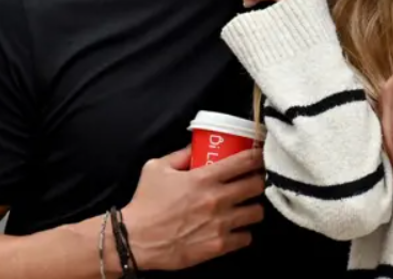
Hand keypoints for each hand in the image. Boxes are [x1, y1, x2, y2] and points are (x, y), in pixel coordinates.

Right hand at [122, 147, 264, 271]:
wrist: (134, 240)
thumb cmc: (145, 202)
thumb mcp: (157, 168)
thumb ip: (180, 154)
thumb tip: (197, 146)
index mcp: (204, 177)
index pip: (245, 161)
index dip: (257, 157)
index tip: (259, 156)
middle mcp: (217, 199)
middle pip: (257, 185)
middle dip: (259, 181)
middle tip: (254, 181)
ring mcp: (220, 224)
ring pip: (256, 212)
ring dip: (253, 208)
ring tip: (246, 206)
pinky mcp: (218, 246)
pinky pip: (246, 238)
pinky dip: (243, 233)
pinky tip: (235, 228)